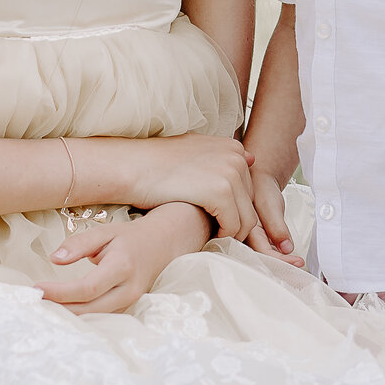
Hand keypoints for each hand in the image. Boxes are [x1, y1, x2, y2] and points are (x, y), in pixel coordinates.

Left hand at [41, 206, 200, 316]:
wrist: (164, 244)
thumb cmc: (130, 237)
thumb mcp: (105, 232)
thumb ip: (79, 244)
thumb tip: (54, 259)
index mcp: (122, 266)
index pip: (86, 288)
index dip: (60, 292)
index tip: (36, 288)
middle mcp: (128, 289)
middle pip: (89, 309)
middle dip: (59, 308)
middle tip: (32, 301)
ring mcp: (130, 302)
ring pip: (94, 317)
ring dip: (67, 315)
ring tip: (42, 307)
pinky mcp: (127, 308)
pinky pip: (100, 317)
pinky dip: (80, 315)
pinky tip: (61, 310)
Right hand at [112, 134, 259, 243]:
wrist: (133, 166)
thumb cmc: (159, 162)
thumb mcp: (196, 149)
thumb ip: (222, 155)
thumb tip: (251, 158)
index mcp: (233, 148)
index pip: (249, 188)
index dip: (235, 207)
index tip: (218, 217)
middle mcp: (236, 157)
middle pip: (251, 204)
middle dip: (236, 221)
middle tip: (215, 232)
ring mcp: (230, 173)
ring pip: (247, 219)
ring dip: (231, 233)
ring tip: (212, 236)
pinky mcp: (220, 192)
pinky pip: (233, 226)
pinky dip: (222, 236)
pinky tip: (206, 236)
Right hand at [245, 172, 302, 267]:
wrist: (260, 181)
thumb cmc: (263, 189)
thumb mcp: (271, 205)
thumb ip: (277, 227)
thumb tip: (286, 248)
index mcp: (246, 230)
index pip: (263, 252)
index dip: (281, 260)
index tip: (298, 262)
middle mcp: (246, 237)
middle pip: (262, 259)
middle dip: (280, 267)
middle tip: (299, 270)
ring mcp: (251, 239)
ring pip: (264, 257)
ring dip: (280, 263)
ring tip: (297, 266)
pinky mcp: (258, 239)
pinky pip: (267, 251)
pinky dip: (279, 256)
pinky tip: (289, 259)